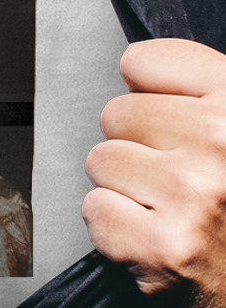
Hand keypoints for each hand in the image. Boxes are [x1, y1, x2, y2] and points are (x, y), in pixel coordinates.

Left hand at [83, 39, 225, 307]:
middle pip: (115, 113)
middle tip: (174, 179)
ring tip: (167, 209)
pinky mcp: (163, 247)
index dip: (145, 92)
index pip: (143, 60)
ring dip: (123, 187)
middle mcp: (223, 143)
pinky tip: (153, 235)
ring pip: (100, 161)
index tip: (166, 120)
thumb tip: (131, 68)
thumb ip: (197, 89)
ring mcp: (193, 196)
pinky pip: (94, 209)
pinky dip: (113, 228)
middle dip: (134, 145)